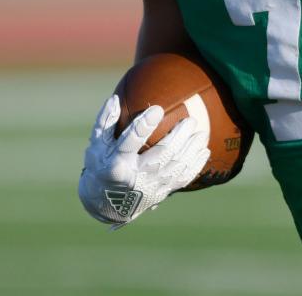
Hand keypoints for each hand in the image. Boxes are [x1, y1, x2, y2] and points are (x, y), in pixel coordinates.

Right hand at [77, 94, 209, 226]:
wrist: (106, 202)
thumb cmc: (101, 164)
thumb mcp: (96, 145)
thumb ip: (105, 123)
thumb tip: (115, 99)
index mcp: (116, 164)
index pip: (130, 142)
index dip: (144, 125)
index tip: (158, 108)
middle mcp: (135, 177)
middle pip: (161, 155)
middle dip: (178, 137)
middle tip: (191, 121)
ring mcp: (150, 187)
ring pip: (176, 167)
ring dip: (191, 149)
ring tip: (201, 133)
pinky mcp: (161, 192)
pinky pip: (182, 179)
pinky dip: (195, 165)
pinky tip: (204, 150)